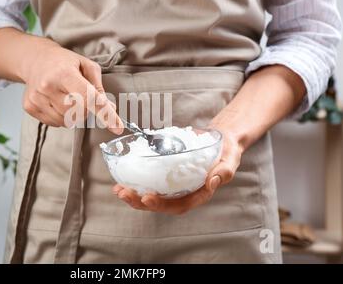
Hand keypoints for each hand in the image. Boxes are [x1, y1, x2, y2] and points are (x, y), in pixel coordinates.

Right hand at [18, 37, 122, 133]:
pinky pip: (55, 123)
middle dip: (86, 107)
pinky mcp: (30, 107)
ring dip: (73, 113)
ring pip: (68, 120)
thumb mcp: (86, 66)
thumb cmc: (64, 62)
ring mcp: (37, 98)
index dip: (105, 114)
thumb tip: (109, 108)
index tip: (117, 127)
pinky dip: (61, 116)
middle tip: (79, 93)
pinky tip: (56, 101)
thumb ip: (99, 88)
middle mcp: (48, 86)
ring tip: (65, 95)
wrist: (35, 60)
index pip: (89, 98)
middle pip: (79, 112)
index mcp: (64, 73)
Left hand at [113, 127, 243, 214]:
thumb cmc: (226, 152)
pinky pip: (150, 180)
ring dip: (133, 194)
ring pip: (152, 194)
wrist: (221, 141)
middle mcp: (184, 192)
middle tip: (123, 193)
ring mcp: (174, 184)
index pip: (178, 205)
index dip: (161, 205)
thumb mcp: (230, 160)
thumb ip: (223, 171)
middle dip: (139, 202)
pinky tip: (123, 177)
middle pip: (160, 204)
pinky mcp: (167, 174)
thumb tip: (212, 181)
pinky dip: (136, 180)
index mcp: (198, 194)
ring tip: (118, 189)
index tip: (146, 198)